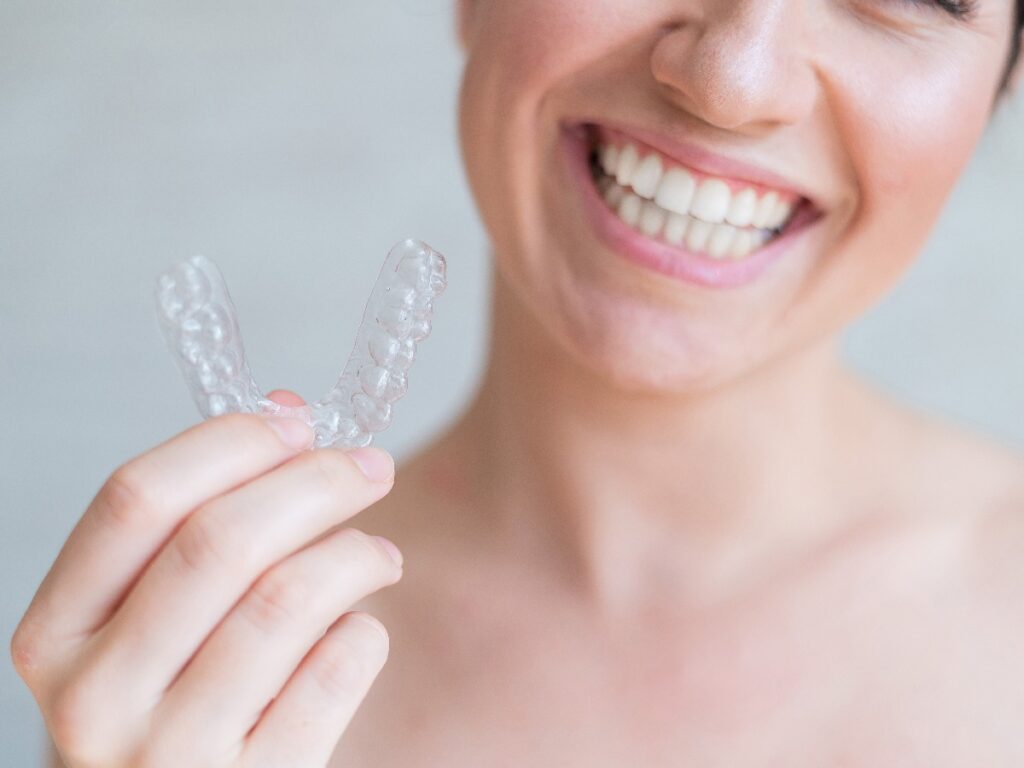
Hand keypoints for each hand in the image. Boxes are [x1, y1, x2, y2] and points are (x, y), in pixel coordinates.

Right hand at [11, 391, 402, 766]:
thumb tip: (284, 411)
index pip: (137, 500)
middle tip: (371, 467)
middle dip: (315, 483)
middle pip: (219, 541)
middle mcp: (95, 698)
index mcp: (57, 634)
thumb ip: (199, 519)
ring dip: (354, 555)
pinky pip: (335, 672)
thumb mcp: (152, 618)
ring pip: (286, 601)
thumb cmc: (176, 698)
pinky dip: (365, 631)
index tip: (298, 422)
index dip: (230, 442)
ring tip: (379, 554)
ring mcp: (171, 755)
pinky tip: (359, 629)